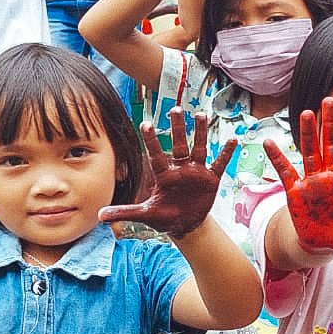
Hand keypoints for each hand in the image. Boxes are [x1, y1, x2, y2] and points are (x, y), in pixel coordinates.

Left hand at [100, 110, 235, 235]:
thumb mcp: (145, 214)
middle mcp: (180, 169)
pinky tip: (233, 140)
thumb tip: (99, 214)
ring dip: (201, 132)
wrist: (185, 225)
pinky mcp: (211, 179)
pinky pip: (220, 163)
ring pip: (199, 148)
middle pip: (179, 144)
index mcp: (163, 175)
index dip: (151, 140)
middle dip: (178, 127)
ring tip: (201, 114)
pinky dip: (226, 153)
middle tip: (176, 108)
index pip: (156, 154)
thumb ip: (124, 212)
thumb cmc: (164, 217)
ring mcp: (196, 172)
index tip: (145, 123)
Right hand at [264, 97, 332, 252]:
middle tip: (330, 100)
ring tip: (307, 113)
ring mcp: (314, 182)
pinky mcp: (296, 192)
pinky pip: (286, 172)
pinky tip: (269, 142)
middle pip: (332, 145)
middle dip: (332, 123)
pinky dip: (278, 158)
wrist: (325, 245)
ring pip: (311, 152)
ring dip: (309, 133)